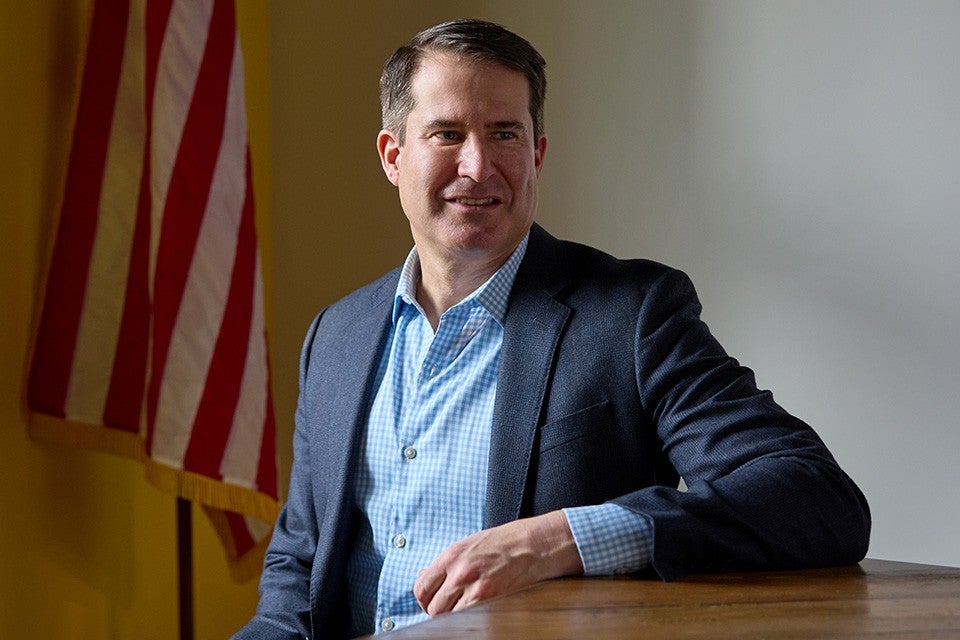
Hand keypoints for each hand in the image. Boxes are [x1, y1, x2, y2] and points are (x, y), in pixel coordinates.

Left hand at [413, 510, 583, 615]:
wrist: (535, 543)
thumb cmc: (506, 542)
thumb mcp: (470, 544)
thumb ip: (447, 563)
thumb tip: (425, 576)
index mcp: (451, 556)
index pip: (421, 588)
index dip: (425, 600)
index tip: (433, 602)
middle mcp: (459, 571)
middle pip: (433, 607)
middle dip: (439, 611)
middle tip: (450, 609)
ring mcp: (475, 587)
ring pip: (448, 616)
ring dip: (454, 616)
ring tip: (466, 609)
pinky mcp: (491, 599)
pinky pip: (468, 617)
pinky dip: (470, 618)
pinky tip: (479, 611)